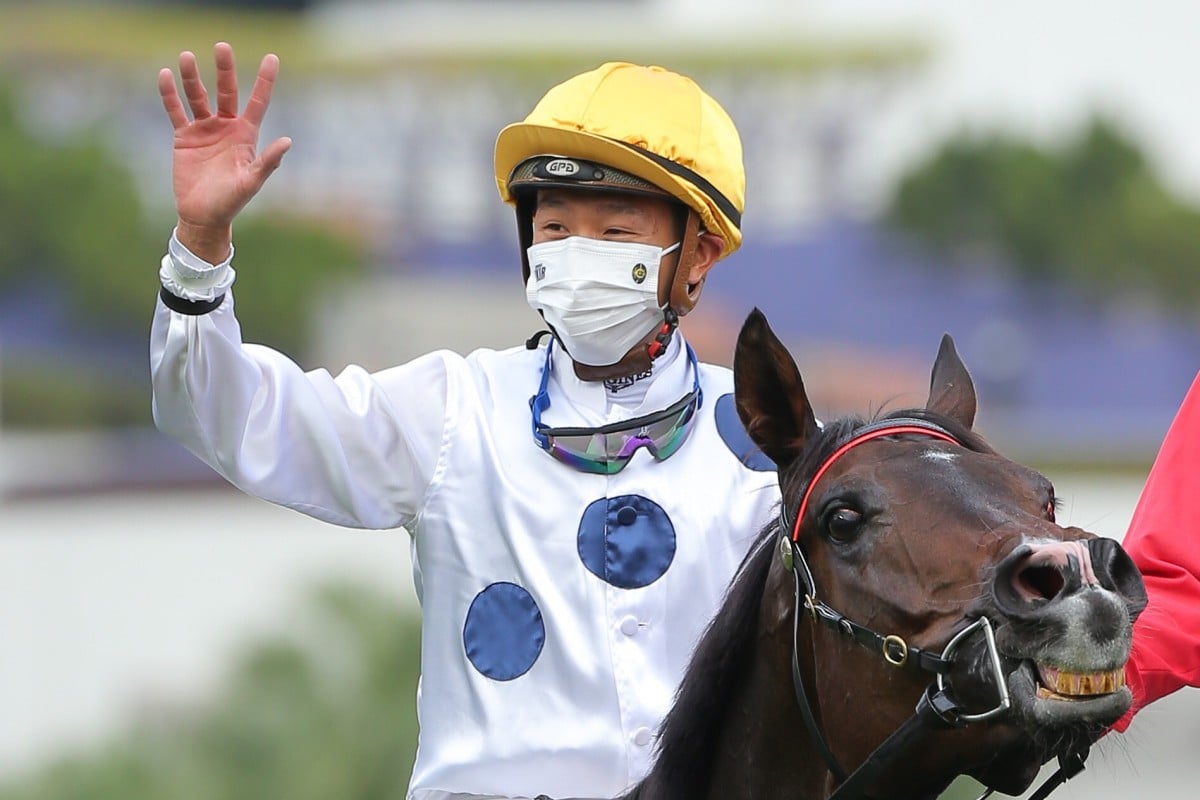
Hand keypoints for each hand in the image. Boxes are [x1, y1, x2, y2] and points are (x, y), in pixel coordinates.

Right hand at [159, 41, 291, 262]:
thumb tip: (288, 141)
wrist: (203, 214)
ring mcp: (205, 129)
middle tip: (222, 46)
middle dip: (225, 70)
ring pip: (198, 97)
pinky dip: (170, 94)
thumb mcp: (251, 181)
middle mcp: (226, 127)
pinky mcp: (184, 136)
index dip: (265, 80)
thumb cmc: (231, 201)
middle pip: (226, 91)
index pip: (258, 101)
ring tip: (186, 56)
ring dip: (192, 78)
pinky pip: (176, 111)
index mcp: (246, 135)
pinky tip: (166, 76)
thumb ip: (268, 162)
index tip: (272, 58)